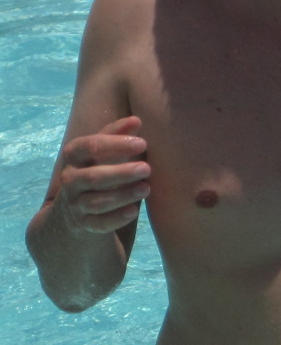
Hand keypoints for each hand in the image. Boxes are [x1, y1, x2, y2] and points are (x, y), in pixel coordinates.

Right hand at [54, 117, 149, 234]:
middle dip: (121, 173)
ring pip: (96, 202)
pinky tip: (133, 211)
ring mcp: (75, 204)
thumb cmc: (96, 168)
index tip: (143, 143)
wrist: (74, 208)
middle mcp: (70, 179)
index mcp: (73, 156)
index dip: (115, 144)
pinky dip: (115, 218)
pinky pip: (98, 224)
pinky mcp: (84, 224)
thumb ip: (116, 135)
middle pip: (92, 176)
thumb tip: (136, 120)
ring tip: (146, 188)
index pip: (88, 146)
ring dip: (122, 195)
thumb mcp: (101, 150)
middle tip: (147, 168)